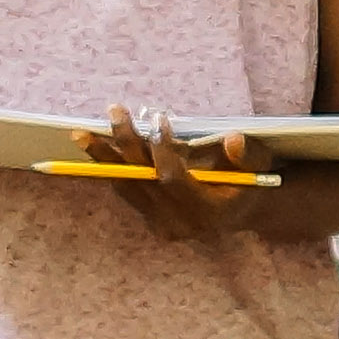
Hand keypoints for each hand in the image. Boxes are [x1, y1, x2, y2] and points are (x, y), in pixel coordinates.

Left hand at [94, 109, 269, 246]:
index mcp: (207, 212)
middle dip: (126, 145)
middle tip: (114, 113)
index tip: (159, 118)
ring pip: (128, 187)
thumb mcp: (256, 166)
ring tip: (81, 134)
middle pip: (144, 181)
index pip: (173, 179)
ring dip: (105, 158)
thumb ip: (245, 155)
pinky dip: (113, 168)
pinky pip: (128, 192)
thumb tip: (233, 140)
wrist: (241, 214)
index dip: (163, 149)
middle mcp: (181, 224)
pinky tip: (96, 146)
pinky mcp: (151, 221)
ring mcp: (163, 225)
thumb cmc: (250, 183)